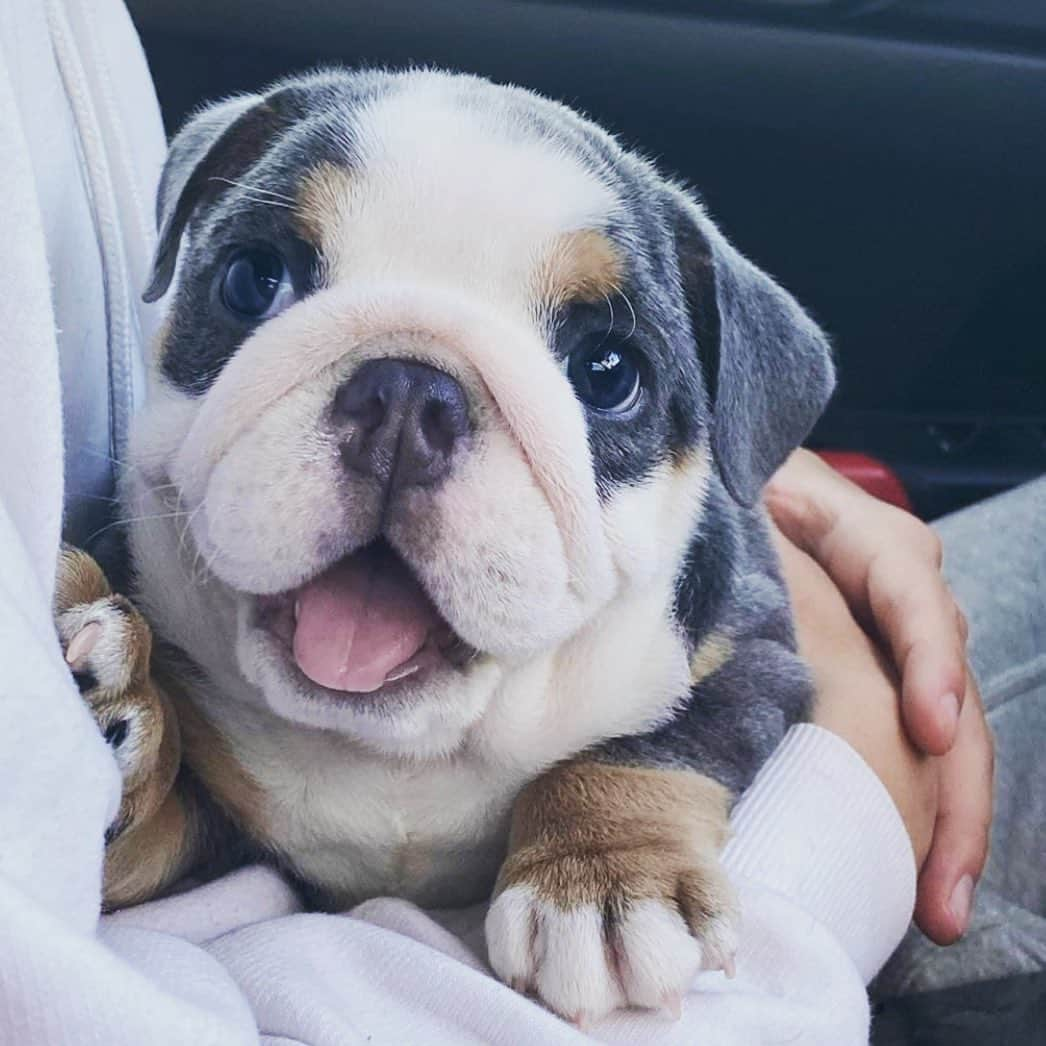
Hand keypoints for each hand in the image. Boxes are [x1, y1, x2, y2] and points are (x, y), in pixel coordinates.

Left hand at [766, 450, 992, 943]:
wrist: (727, 486)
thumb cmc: (726, 487)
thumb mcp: (736, 489)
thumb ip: (745, 527)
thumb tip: (727, 574)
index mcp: (867, 535)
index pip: (913, 594)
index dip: (926, 660)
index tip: (928, 727)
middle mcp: (901, 590)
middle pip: (947, 685)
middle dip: (953, 790)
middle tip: (940, 885)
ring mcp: (896, 636)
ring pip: (943, 727)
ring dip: (945, 817)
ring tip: (936, 902)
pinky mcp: (876, 672)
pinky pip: (910, 740)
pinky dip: (914, 803)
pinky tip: (914, 869)